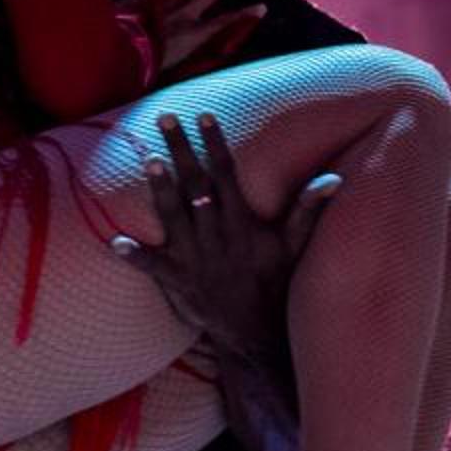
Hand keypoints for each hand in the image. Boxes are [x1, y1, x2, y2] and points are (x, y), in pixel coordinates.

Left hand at [110, 111, 335, 372]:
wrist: (257, 334)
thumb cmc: (275, 281)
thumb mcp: (295, 246)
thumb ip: (307, 209)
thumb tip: (334, 178)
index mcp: (242, 224)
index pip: (227, 175)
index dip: (215, 145)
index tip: (204, 116)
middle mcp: (217, 237)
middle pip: (196, 186)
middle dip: (181, 151)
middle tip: (165, 117)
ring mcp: (196, 259)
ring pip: (175, 218)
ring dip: (161, 190)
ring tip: (149, 159)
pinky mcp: (178, 282)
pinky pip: (154, 268)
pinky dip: (136, 257)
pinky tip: (115, 242)